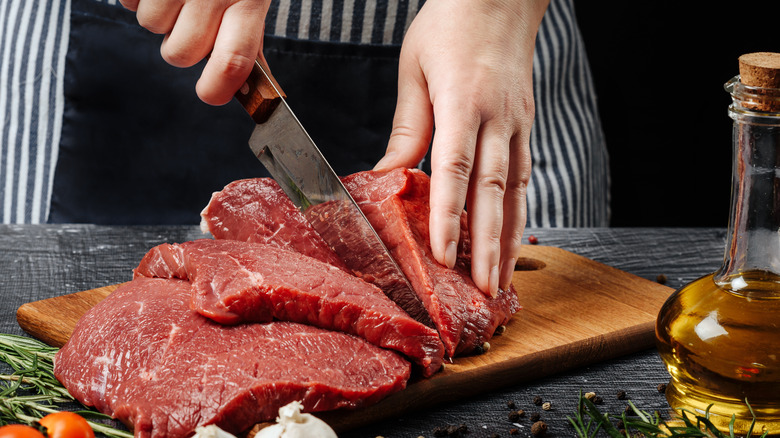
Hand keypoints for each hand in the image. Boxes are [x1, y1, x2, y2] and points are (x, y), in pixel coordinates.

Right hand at [119, 0, 270, 104]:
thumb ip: (248, 37)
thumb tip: (246, 88)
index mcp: (247, 0)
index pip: (233, 61)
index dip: (218, 88)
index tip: (210, 94)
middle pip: (180, 53)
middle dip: (182, 44)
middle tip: (193, 17)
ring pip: (151, 26)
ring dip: (160, 13)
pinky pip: (128, 1)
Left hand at [374, 0, 548, 296]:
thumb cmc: (450, 26)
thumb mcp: (415, 70)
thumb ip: (407, 129)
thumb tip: (388, 178)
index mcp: (464, 101)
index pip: (455, 169)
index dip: (448, 216)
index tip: (443, 256)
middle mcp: (498, 118)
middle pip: (492, 191)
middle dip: (488, 245)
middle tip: (485, 289)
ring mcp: (518, 124)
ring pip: (515, 191)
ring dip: (509, 239)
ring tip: (503, 279)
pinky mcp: (526, 126)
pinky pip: (522, 177)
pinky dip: (518, 212)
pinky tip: (511, 238)